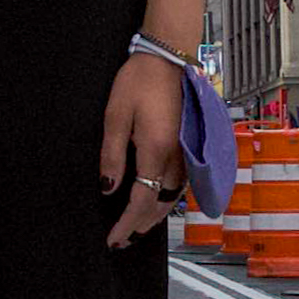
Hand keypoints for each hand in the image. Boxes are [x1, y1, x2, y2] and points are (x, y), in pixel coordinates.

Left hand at [101, 51, 189, 244]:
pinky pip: (180, 184)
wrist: (168, 58)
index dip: (126, 223)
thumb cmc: (139, 82)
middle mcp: (176, 157)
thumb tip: (108, 188)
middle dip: (140, 226)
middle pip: (160, 205)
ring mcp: (187, 153)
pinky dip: (166, 200)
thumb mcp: (116, 116)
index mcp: (156, 150)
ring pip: (173, 197)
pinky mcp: (190, 146)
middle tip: (121, 240)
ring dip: (155, 216)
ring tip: (136, 227)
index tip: (113, 238)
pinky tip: (156, 201)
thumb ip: (113, 155)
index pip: (141, 200)